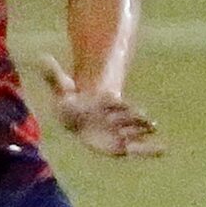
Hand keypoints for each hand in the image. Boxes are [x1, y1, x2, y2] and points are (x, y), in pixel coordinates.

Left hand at [38, 56, 162, 156]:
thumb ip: (54, 77)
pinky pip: (138, 148)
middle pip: (124, 115)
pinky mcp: (122, 144)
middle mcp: (113, 115)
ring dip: (142, 129)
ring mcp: (119, 129)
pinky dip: (151, 150)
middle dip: (133, 116)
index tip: (115, 100)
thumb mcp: (62, 90)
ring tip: (154, 128)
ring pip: (134, 129)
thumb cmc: (71, 103)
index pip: (109, 101)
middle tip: (144, 117)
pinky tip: (165, 150)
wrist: (79, 117)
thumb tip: (41, 57)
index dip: (112, 103)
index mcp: (101, 102)